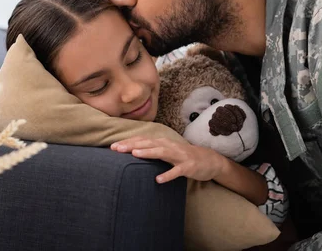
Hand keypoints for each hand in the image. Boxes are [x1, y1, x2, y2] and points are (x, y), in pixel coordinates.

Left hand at [111, 137, 225, 183]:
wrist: (209, 160)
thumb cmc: (184, 157)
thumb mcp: (168, 152)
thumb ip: (153, 151)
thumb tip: (133, 152)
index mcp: (163, 143)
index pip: (143, 140)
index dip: (128, 142)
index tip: (112, 146)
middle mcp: (170, 146)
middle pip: (149, 144)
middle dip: (132, 145)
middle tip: (116, 148)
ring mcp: (179, 156)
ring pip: (162, 153)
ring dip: (148, 153)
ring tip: (134, 154)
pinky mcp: (188, 167)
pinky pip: (177, 171)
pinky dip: (167, 175)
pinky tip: (158, 180)